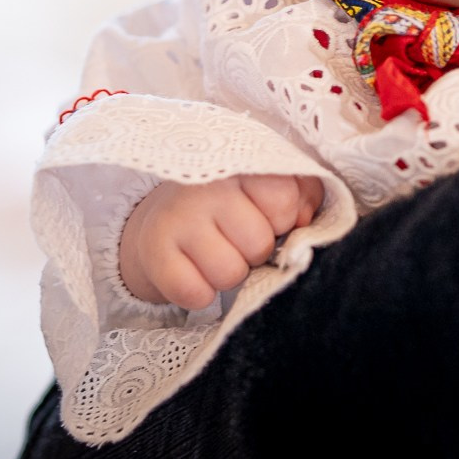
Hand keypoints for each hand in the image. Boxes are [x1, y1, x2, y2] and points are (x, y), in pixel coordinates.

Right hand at [118, 174, 322, 309]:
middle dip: (255, 252)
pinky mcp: (154, 252)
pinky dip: (199, 293)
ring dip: (228, 274)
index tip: (268, 217)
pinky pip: (195, 293)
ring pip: (229, 273)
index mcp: (240, 165)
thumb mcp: (270, 189)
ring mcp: (177, 217)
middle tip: (237, 240)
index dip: (283, 219)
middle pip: (259, 243)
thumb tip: (305, 221)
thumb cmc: (232, 205)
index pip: (282, 198)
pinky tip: (193, 271)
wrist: (166, 220)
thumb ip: (302, 195)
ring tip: (216, 254)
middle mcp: (205, 185)